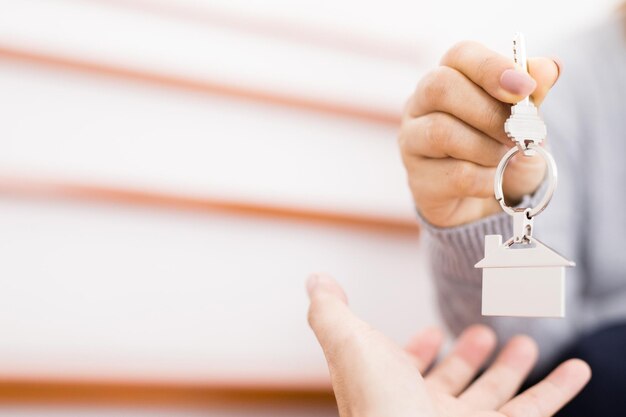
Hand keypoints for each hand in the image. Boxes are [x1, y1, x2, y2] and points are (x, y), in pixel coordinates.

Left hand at [306, 273, 589, 416]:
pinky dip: (558, 390)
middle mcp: (423, 411)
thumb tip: (316, 279)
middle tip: (485, 332)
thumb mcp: (348, 344)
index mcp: (390, 388)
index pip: (405, 367)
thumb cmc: (377, 404)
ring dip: (513, 368)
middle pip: (453, 382)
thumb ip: (330, 311)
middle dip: (469, 355)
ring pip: (495, 395)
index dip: (418, 349)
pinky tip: (575, 369)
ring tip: (527, 341)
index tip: (434, 331)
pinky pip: (535, 412)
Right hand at [398, 41, 559, 226]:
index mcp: (448, 77)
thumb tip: (549, 68)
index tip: (525, 88)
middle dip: (489, 112)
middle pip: (440, 87)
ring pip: (441, 132)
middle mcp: (420, 104)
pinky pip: (455, 175)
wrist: (493, 196)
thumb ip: (534, 93)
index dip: (492, 67)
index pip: (460, 55)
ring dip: (487, 147)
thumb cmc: (503, 146)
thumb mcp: (525, 119)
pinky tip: (494, 179)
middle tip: (517, 133)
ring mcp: (412, 142)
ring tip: (505, 158)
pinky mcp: (419, 180)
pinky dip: (487, 178)